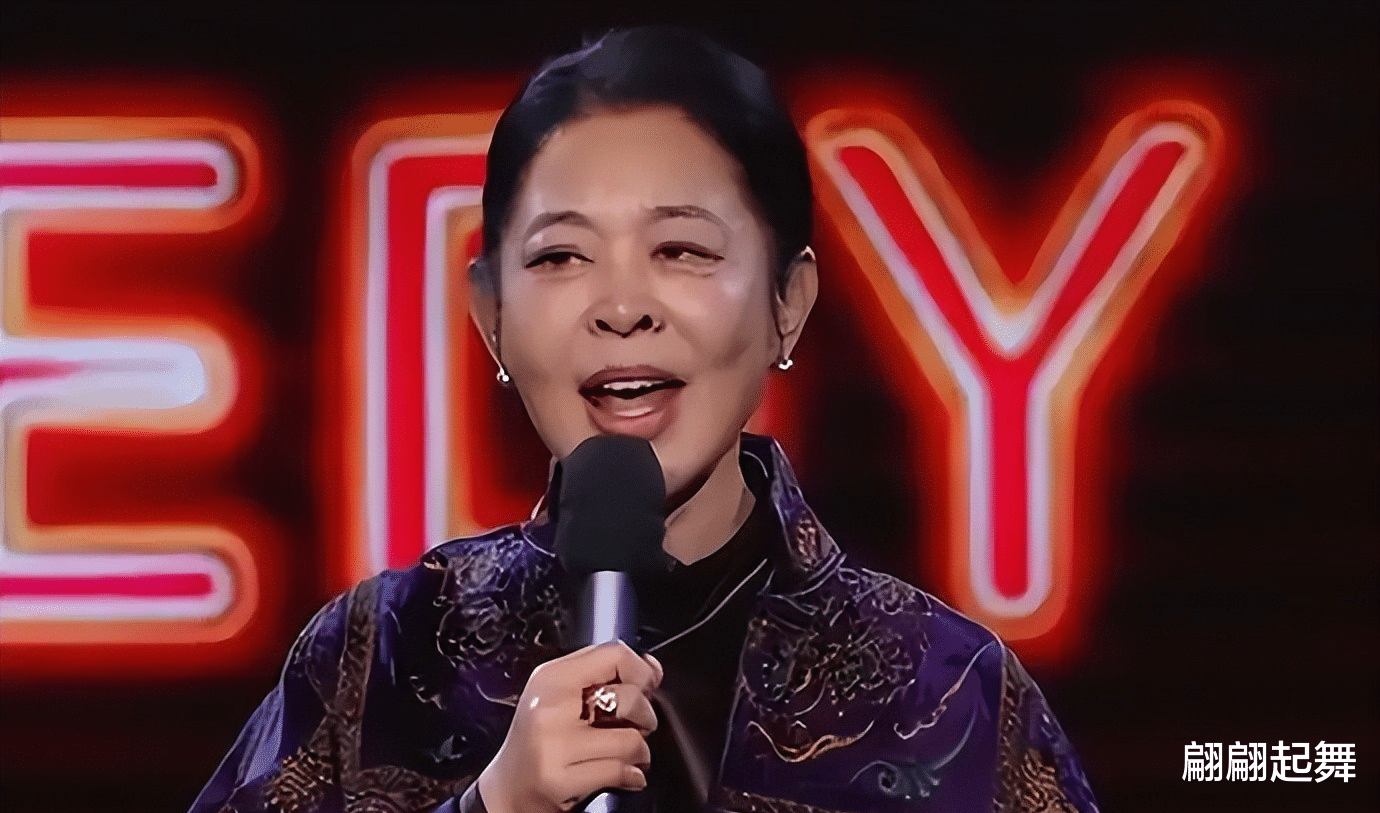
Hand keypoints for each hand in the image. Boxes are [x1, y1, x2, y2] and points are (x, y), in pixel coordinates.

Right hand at [476, 641, 663, 812]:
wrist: (508, 789)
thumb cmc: (539, 740)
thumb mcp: (561, 695)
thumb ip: (603, 674)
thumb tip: (652, 667)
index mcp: (551, 677)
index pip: (614, 654)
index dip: (641, 671)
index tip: (644, 686)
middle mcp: (549, 707)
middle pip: (629, 697)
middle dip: (644, 716)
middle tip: (632, 726)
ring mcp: (553, 745)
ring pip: (631, 740)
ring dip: (639, 751)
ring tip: (625, 754)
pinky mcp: (560, 779)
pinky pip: (620, 771)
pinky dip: (632, 775)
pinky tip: (621, 774)